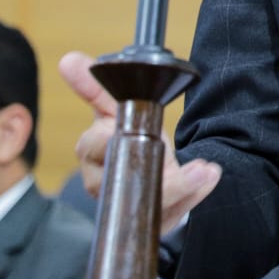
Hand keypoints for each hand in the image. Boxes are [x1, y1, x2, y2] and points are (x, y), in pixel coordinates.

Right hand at [58, 51, 221, 237]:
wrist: (151, 174)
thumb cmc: (130, 139)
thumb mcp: (116, 111)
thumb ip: (97, 88)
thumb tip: (70, 60)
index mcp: (93, 154)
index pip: (94, 146)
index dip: (107, 138)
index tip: (120, 128)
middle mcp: (108, 185)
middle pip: (125, 181)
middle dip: (150, 169)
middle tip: (175, 156)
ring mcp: (133, 205)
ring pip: (154, 201)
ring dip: (182, 184)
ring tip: (204, 171)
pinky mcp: (157, 218)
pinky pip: (176, 211)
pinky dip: (195, 193)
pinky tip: (208, 176)